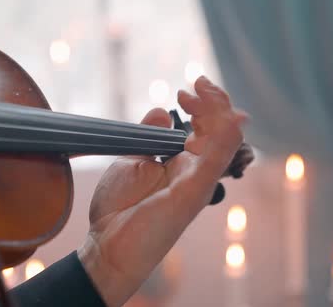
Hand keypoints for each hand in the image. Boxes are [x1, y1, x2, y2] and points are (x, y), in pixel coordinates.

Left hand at [77, 76, 247, 306]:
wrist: (106, 245)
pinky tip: (209, 109)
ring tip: (198, 90)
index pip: (208, 129)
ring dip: (217, 108)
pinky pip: (216, 157)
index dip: (201, 105)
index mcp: (182, 165)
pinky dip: (219, 131)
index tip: (182, 92)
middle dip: (212, 101)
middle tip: (192, 87)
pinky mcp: (194, 192)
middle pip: (221, 130)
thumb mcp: (131, 161)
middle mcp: (196, 172)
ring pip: (226, 138)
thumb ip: (148, 136)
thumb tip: (163, 111)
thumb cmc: (119, 209)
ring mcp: (198, 182)